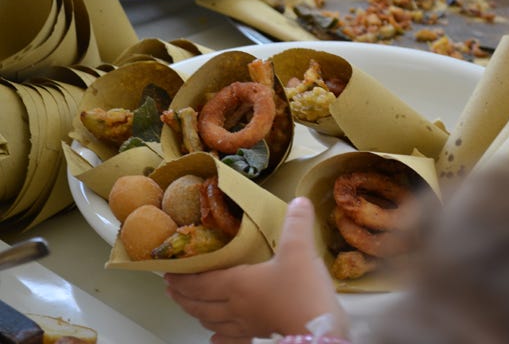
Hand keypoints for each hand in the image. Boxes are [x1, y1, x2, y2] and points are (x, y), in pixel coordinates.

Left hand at [164, 197, 347, 343]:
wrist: (319, 332)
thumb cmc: (303, 291)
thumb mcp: (300, 250)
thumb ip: (297, 223)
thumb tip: (299, 200)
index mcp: (237, 284)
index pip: (199, 282)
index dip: (181, 278)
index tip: (167, 272)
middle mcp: (236, 306)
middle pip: (199, 303)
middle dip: (182, 295)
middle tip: (170, 288)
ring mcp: (247, 324)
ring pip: (211, 320)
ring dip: (195, 312)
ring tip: (188, 306)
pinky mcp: (260, 335)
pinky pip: (233, 338)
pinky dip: (220, 338)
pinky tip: (216, 338)